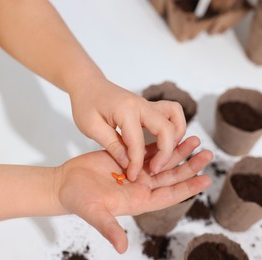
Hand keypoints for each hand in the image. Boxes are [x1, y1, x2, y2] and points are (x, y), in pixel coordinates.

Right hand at [54, 136, 211, 252]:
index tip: (206, 179)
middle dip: (190, 166)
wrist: (65, 183)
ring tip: (195, 141)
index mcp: (138, 200)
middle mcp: (140, 186)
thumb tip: (122, 248)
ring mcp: (134, 172)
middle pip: (171, 176)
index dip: (188, 188)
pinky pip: (148, 150)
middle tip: (208, 154)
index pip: (170, 195)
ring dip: (179, 152)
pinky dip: (160, 143)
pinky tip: (171, 134)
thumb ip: (109, 229)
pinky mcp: (126, 157)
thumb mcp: (94, 213)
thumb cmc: (78, 199)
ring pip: (162, 161)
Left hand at [69, 78, 185, 180]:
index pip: (137, 142)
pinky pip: (171, 114)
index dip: (137, 163)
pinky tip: (163, 143)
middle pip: (167, 129)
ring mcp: (148, 104)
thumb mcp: (91, 127)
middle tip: (154, 170)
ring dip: (176, 137)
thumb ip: (111, 145)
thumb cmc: (85, 104)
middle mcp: (141, 104)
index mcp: (125, 110)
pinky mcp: (149, 107)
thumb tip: (128, 164)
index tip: (132, 177)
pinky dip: (173, 128)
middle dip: (165, 153)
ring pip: (175, 117)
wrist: (88, 84)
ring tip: (164, 155)